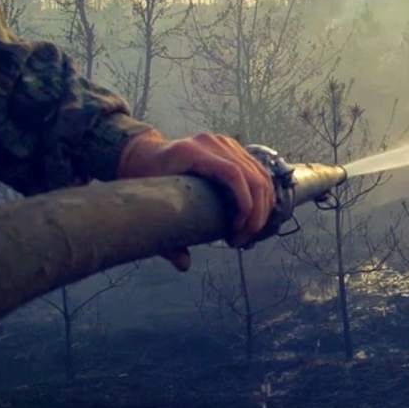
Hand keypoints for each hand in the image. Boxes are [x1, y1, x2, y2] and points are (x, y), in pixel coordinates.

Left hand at [116, 129, 274, 269]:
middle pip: (252, 176)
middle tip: (245, 238)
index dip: (245, 202)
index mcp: (192, 152)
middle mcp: (213, 143)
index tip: (240, 228)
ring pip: (260, 174)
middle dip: (257, 212)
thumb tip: (183, 264)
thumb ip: (165, 236)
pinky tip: (256, 215)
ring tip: (249, 231)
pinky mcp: (233, 148)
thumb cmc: (146, 178)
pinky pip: (258, 171)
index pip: (232, 173)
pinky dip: (263, 195)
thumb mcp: (149, 205)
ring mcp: (226, 143)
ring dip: (263, 206)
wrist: (145, 153)